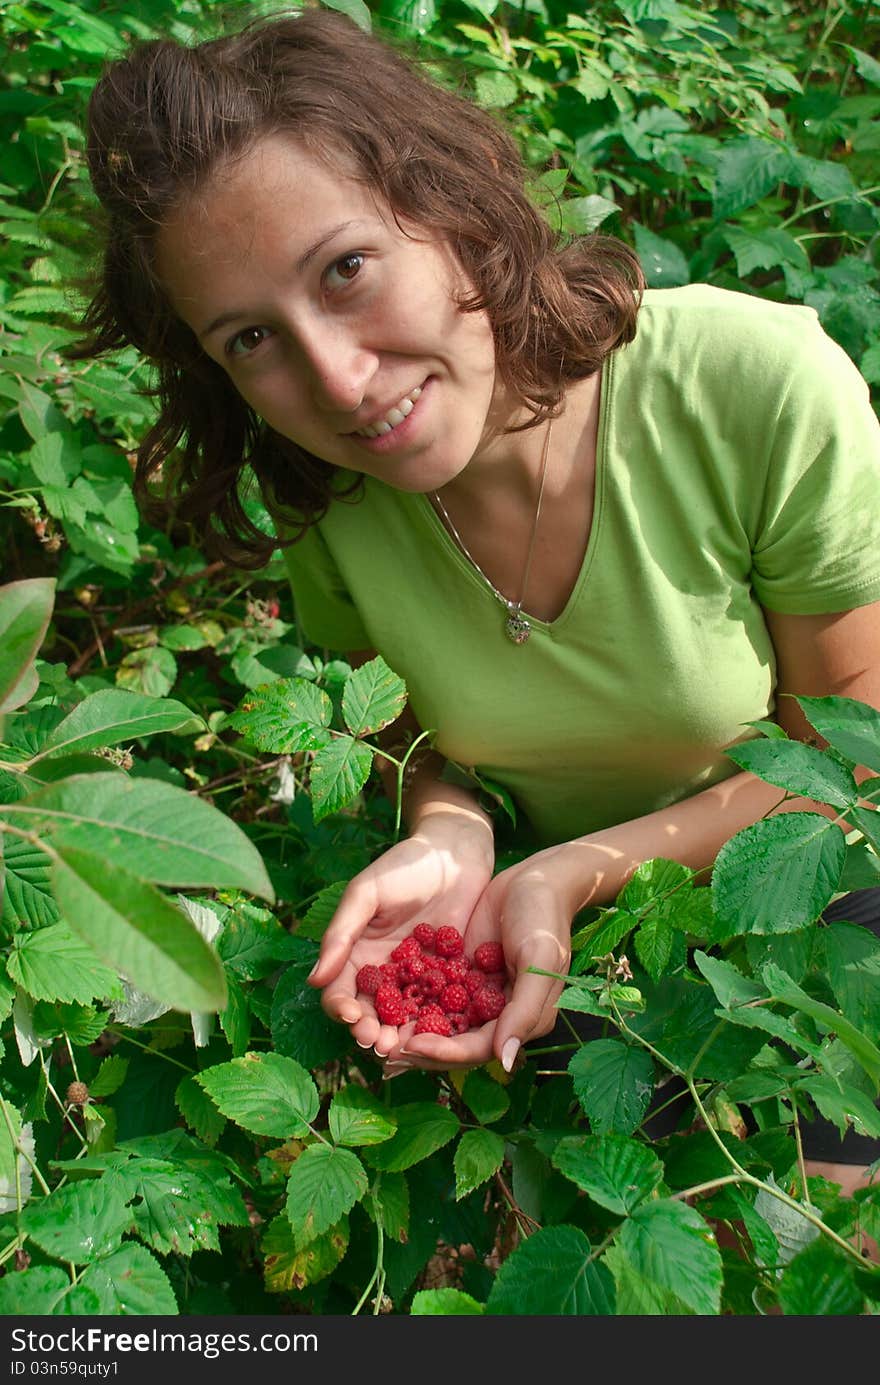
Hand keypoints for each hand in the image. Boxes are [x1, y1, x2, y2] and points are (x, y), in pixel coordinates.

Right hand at [307, 810, 493, 1056]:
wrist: (455, 852)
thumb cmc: (404, 865)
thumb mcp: (366, 893)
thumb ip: (341, 933)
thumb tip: (314, 979)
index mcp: (358, 954)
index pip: (341, 990)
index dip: (342, 1007)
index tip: (351, 1015)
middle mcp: (385, 972)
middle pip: (372, 1013)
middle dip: (371, 1031)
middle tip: (378, 1043)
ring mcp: (418, 978)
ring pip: (405, 1018)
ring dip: (402, 1036)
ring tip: (404, 1048)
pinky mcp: (451, 978)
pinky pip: (442, 1006)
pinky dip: (439, 1023)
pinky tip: (441, 1035)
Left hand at [393, 846, 574, 1074]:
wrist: (535, 879)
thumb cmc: (543, 919)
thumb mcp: (539, 961)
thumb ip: (524, 1011)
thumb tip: (503, 1060)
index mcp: (519, 1021)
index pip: (476, 1048)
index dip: (443, 1051)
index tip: (409, 1045)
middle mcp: (495, 1014)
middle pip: (452, 1043)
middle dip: (418, 1048)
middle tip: (380, 1049)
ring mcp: (475, 993)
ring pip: (438, 1022)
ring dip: (409, 1029)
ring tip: (373, 1032)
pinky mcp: (459, 972)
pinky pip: (432, 991)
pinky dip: (410, 998)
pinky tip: (381, 998)